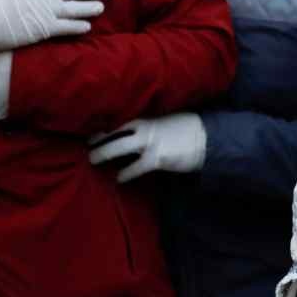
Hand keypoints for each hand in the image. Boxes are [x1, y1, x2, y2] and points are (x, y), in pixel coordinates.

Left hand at [88, 113, 206, 181]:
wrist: (209, 139)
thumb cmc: (190, 130)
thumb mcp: (168, 121)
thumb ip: (152, 124)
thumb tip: (139, 132)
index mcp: (149, 118)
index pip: (121, 119)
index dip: (106, 124)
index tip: (93, 128)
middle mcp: (146, 127)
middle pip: (114, 131)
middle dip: (98, 138)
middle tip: (87, 144)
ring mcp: (150, 142)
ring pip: (118, 146)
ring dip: (103, 152)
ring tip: (92, 159)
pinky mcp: (157, 158)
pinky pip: (136, 167)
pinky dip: (126, 173)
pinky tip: (119, 178)